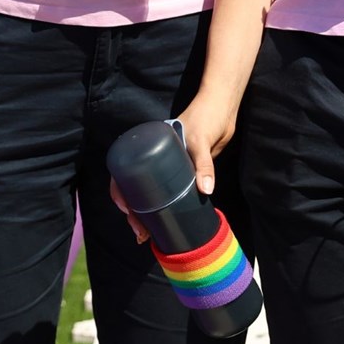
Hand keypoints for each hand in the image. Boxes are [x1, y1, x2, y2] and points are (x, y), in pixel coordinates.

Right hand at [110, 90, 238, 244]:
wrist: (223, 108)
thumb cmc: (206, 117)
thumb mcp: (201, 140)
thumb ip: (203, 164)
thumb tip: (205, 190)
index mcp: (150, 146)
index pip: (125, 171)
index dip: (120, 192)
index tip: (127, 210)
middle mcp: (155, 157)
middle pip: (135, 187)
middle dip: (133, 212)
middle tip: (140, 233)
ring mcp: (169, 166)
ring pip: (150, 193)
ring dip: (146, 215)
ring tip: (146, 235)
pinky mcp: (185, 172)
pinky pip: (170, 193)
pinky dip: (164, 209)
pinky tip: (163, 225)